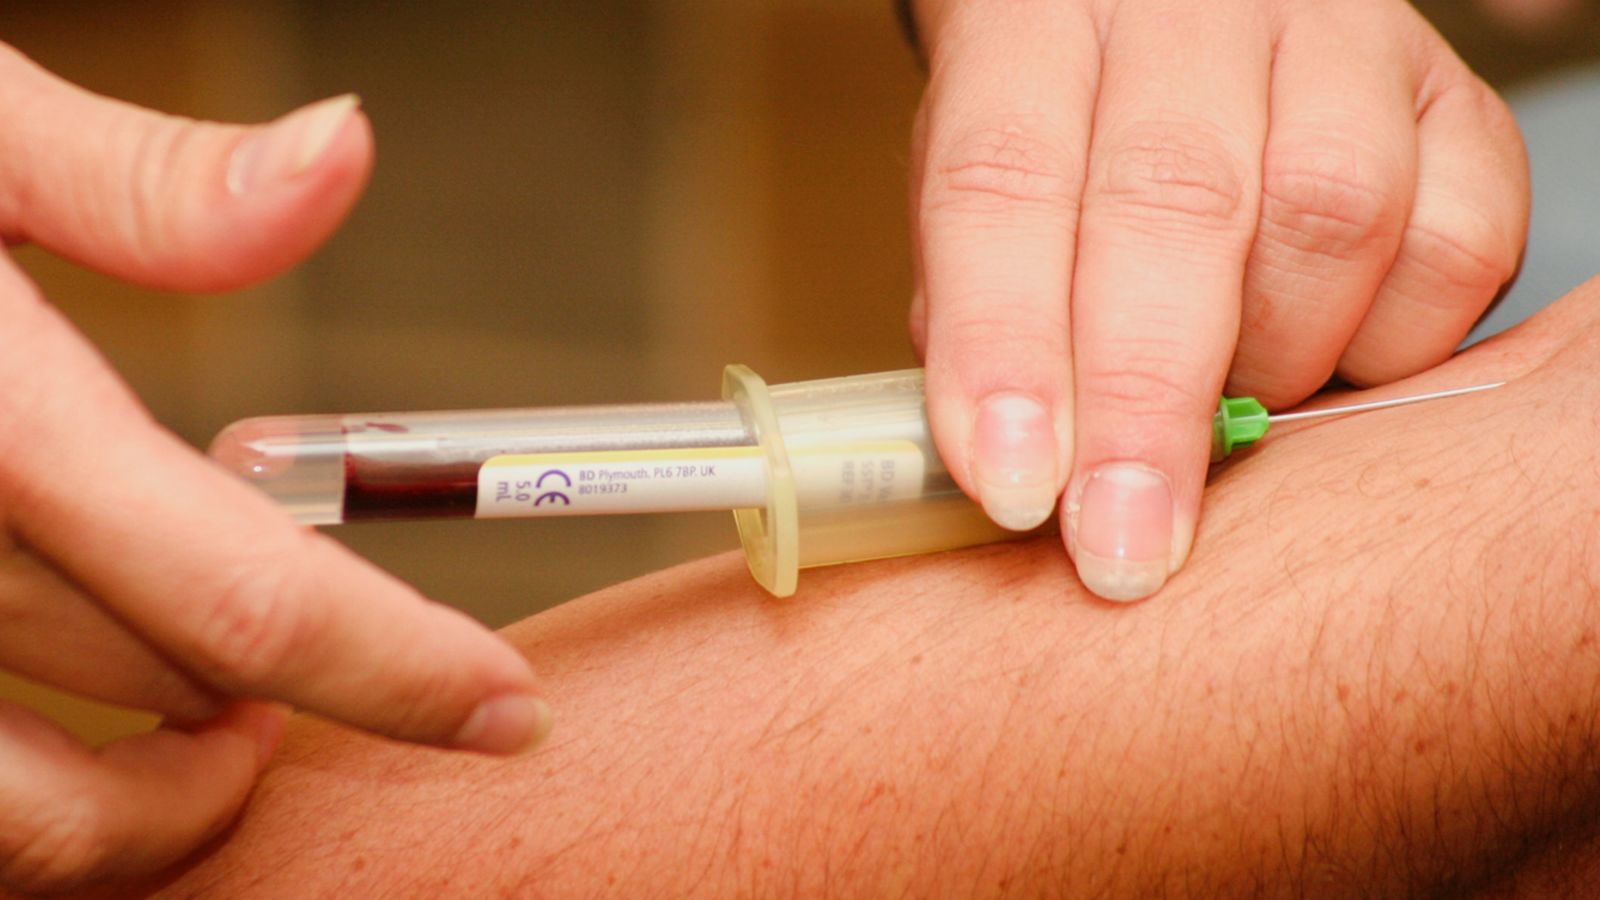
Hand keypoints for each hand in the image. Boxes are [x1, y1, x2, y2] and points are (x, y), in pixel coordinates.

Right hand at [0, 45, 548, 892]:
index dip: (403, 673)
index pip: (240, 596)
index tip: (508, 712)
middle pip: (122, 729)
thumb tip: (346, 153)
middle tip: (320, 704)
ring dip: (120, 817)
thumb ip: (139, 176)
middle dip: (252, 746)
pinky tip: (36, 717)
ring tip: (202, 739)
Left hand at [906, 0, 1528, 599]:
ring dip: (1270, 365)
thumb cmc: (1063, 132)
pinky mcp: (1453, 99)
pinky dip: (1390, 344)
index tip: (1014, 486)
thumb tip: (1016, 462)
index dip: (1006, 346)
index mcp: (1031, 29)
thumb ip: (982, 308)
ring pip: (1330, 216)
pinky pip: (1456, 242)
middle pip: (1175, 201)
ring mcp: (1333, 42)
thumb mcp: (971, 191)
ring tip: (1228, 418)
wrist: (1173, 25)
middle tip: (1124, 543)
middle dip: (1147, 401)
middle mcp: (1186, 16)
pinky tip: (1329, 360)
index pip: (1001, 183)